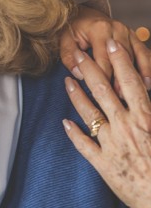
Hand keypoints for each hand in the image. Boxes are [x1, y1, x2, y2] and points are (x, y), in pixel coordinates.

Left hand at [59, 4, 150, 94]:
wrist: (83, 14)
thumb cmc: (73, 29)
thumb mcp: (64, 41)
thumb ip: (69, 57)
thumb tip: (79, 74)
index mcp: (99, 29)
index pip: (103, 59)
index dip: (104, 78)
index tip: (104, 95)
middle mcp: (116, 28)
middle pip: (122, 59)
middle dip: (122, 79)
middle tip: (121, 98)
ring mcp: (128, 32)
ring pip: (137, 55)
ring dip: (139, 74)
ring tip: (142, 90)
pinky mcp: (134, 36)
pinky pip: (144, 52)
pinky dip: (148, 66)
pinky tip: (148, 81)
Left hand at [62, 39, 150, 207]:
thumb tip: (148, 88)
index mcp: (145, 117)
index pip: (130, 82)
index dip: (120, 61)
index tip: (111, 44)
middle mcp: (126, 126)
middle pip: (104, 91)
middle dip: (90, 69)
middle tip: (78, 53)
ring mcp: (112, 144)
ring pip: (89, 113)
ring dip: (76, 95)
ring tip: (66, 81)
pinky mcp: (103, 163)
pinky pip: (83, 144)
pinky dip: (73, 133)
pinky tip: (64, 122)